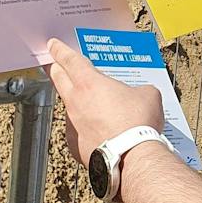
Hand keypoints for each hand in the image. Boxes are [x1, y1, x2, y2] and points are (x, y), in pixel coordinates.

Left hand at [45, 38, 163, 165]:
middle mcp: (75, 101)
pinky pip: (76, 130)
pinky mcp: (75, 145)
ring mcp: (72, 124)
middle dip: (56, 69)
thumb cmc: (138, 123)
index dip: (60, 50)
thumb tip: (141, 94)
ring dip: (75, 102)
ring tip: (91, 105)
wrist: (131, 157)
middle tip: (58, 65)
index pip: (69, 59)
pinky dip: (85, 128)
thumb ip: (139, 89)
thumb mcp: (148, 95)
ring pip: (68, 106)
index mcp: (89, 82)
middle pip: (58, 78)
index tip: (53, 45)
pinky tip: (99, 131)